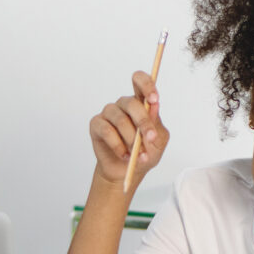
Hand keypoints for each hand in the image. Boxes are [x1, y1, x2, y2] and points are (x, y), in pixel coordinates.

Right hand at [89, 72, 168, 187]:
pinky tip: (124, 155)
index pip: (140, 81)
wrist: (126, 172)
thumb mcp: (157, 141)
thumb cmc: (144, 153)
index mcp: (141, 103)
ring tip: (137, 154)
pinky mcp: (97, 124)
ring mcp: (109, 113)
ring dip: (131, 139)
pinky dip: (118, 146)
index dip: (146, 85)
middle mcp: (124, 105)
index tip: (154, 99)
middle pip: (131, 103)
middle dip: (143, 122)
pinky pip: (107, 131)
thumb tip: (154, 107)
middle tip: (150, 138)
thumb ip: (156, 124)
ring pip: (120, 119)